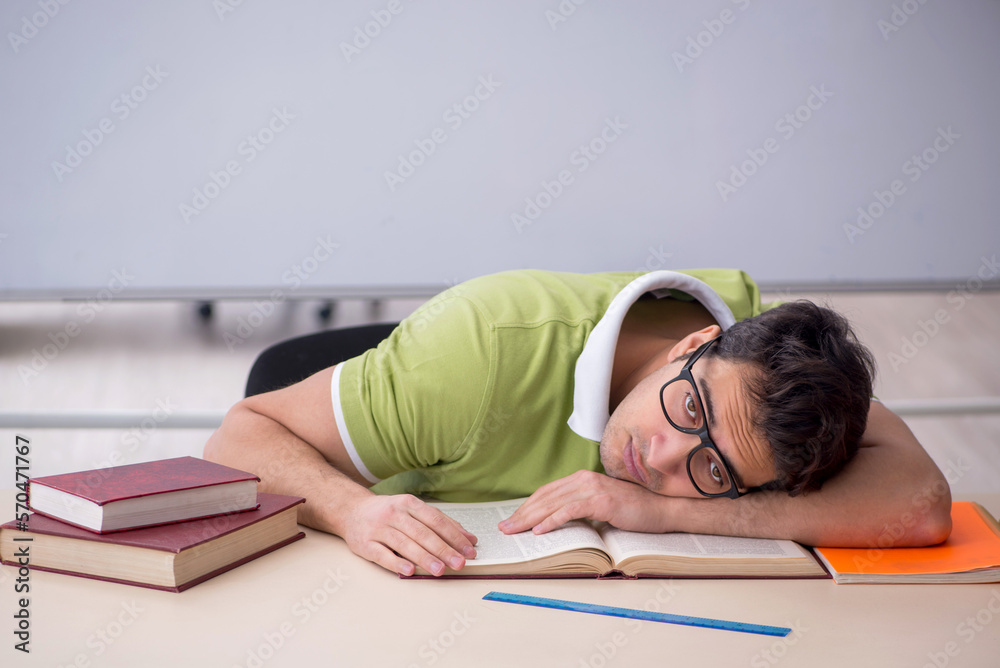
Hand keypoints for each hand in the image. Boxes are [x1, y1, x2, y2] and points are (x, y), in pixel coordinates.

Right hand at [341, 493, 476, 576]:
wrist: (351, 510)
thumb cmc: (388, 512)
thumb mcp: (413, 510)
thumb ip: (440, 523)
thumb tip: (469, 539)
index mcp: (409, 504)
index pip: (436, 520)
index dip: (454, 536)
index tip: (469, 550)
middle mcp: (394, 514)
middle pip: (422, 533)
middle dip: (443, 549)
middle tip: (459, 563)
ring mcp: (379, 528)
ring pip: (405, 544)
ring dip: (424, 558)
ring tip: (440, 570)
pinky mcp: (365, 544)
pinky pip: (382, 554)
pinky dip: (397, 562)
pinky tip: (409, 570)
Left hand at [498, 470, 671, 534]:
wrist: (661, 509)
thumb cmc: (633, 510)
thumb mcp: (601, 506)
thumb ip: (580, 508)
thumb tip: (557, 521)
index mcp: (581, 479)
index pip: (546, 492)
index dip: (527, 506)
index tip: (512, 519)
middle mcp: (584, 479)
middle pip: (545, 497)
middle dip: (522, 513)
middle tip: (505, 528)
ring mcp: (592, 489)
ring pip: (553, 504)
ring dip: (530, 519)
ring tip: (515, 530)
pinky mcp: (601, 501)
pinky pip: (570, 511)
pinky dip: (553, 521)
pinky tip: (540, 530)